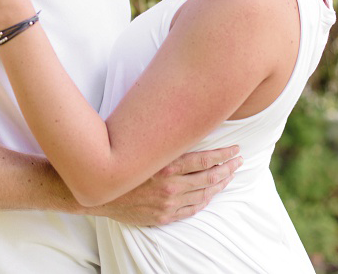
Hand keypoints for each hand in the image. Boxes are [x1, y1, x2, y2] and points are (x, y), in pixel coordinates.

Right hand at [92, 146, 241, 225]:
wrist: (98, 188)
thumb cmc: (121, 159)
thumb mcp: (144, 145)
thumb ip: (166, 138)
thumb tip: (187, 121)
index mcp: (166, 165)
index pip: (206, 160)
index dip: (224, 155)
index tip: (236, 149)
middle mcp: (170, 186)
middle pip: (209, 177)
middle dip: (228, 168)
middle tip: (239, 161)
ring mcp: (167, 203)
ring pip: (204, 194)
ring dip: (220, 184)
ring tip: (231, 175)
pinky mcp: (163, 216)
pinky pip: (191, 209)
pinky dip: (205, 200)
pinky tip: (212, 193)